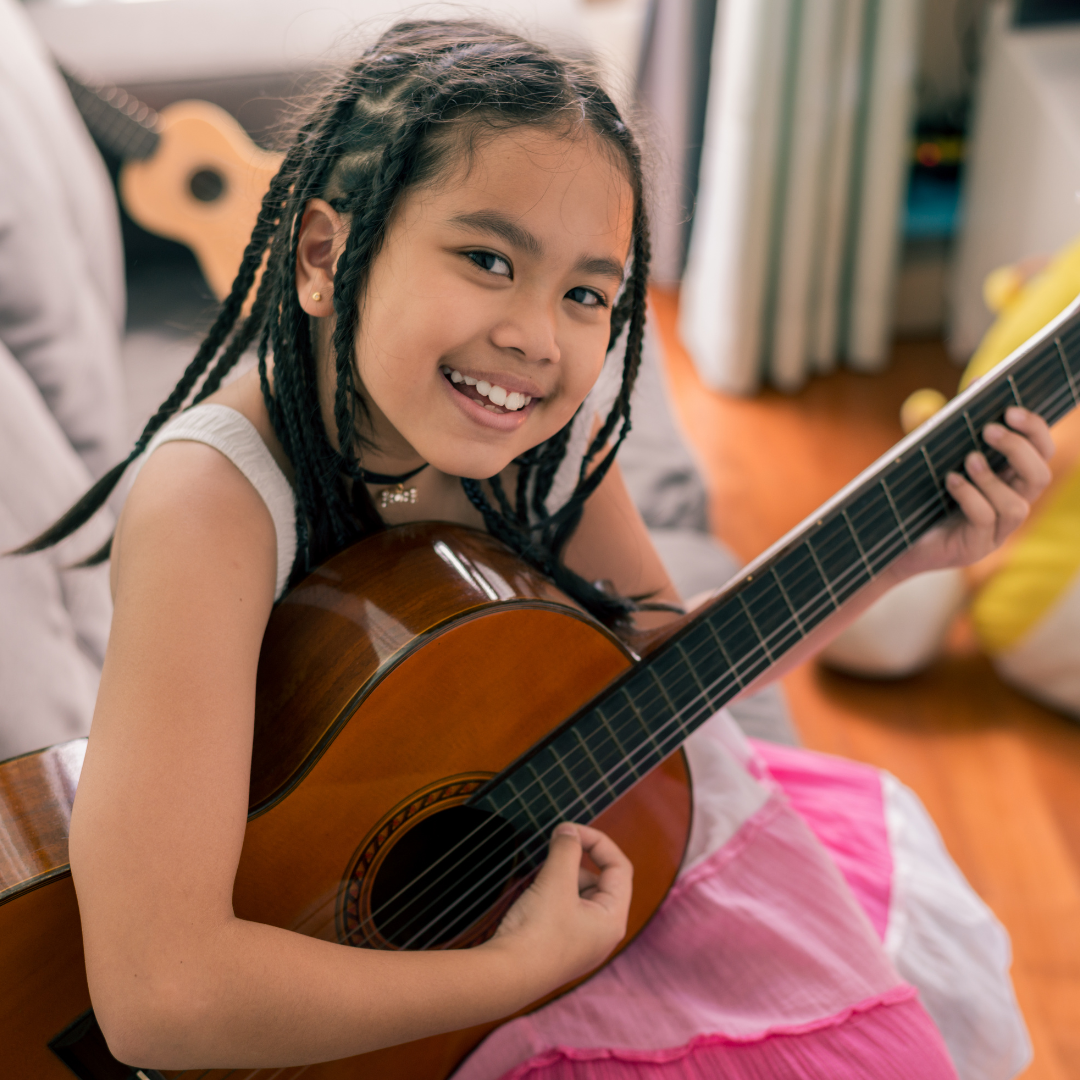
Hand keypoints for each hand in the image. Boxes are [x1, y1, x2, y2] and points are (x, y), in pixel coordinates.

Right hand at [485, 823, 632, 991]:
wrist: (506, 977)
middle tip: (552, 850)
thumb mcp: (556, 881)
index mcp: (613, 920)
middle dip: (578, 861)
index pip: (620, 868)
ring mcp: (582, 944)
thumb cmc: (537, 932)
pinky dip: (554, 895)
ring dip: (564, 878)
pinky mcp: (560, 948)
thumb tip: (568, 830)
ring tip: (541, 878)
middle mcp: (603, 935)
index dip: (598, 842)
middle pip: (601, 882)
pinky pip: (565, 911)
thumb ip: (566, 849)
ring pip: (581, 896)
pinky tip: (534, 895)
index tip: (570, 830)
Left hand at [898, 406, 1053, 575]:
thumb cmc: (917, 492)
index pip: (1041, 453)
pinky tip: (951, 481)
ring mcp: (994, 531)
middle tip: (989, 430)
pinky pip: (985, 520)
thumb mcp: (937, 454)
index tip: (1011, 409)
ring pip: (1017, 505)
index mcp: (1008, 480)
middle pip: (1040, 476)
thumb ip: (957, 423)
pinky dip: (971, 496)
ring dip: (993, 478)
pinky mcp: (973, 547)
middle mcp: (1008, 505)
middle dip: (1019, 449)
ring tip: (968, 460)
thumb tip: (978, 381)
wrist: (887, 536)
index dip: (1035, 431)